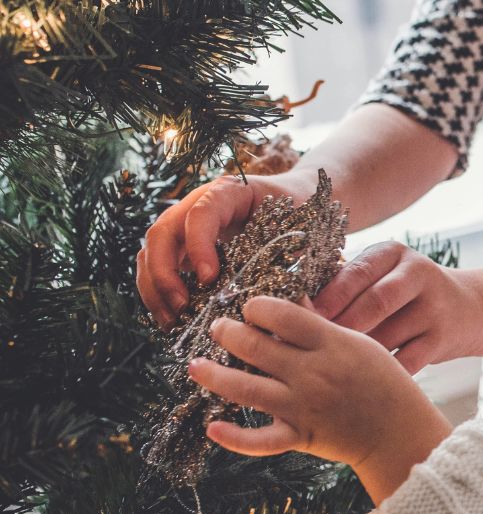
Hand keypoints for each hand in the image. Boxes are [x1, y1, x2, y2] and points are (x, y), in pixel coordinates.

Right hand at [137, 171, 318, 327]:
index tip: (210, 279)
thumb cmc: (299, 215)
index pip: (201, 213)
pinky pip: (157, 267)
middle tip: (182, 307)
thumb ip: (290, 256)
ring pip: (151, 251)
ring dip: (155, 288)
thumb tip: (290, 301)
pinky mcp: (183, 246)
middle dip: (164, 273)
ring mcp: (186, 224)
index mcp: (229, 192)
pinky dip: (158, 294)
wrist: (296, 201)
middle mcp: (198, 204)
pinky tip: (172, 320)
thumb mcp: (300, 228)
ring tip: (172, 321)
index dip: (198, 246)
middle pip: (163, 232)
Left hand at [188, 296, 451, 499]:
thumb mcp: (360, 343)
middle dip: (228, 333)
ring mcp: (303, 407)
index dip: (257, 307)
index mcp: (330, 344)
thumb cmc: (384, 382)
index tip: (250, 307)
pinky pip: (260, 440)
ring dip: (214, 375)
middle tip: (218, 328)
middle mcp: (312, 373)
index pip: (282, 315)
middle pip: (255, 346)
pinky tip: (212, 427)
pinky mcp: (300, 437)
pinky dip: (234, 438)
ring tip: (196, 366)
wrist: (399, 432)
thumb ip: (322, 326)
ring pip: (246, 389)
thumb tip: (289, 302)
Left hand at [313, 242, 482, 373]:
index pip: (357, 273)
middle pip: (375, 303)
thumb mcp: (383, 275)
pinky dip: (382, 374)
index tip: (299, 321)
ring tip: (328, 370)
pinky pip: (406, 362)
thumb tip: (296, 310)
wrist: (468, 309)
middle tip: (310, 349)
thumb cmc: (405, 295)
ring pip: (388, 337)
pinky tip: (360, 383)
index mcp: (393, 253)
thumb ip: (347, 285)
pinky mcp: (443, 339)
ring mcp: (434, 307)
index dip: (328, 299)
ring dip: (357, 356)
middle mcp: (418, 274)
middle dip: (341, 327)